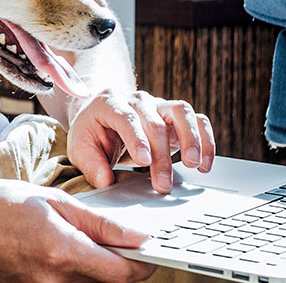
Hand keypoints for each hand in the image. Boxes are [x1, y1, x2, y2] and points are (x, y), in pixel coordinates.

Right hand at [0, 173, 156, 282]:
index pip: (121, 273)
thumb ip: (99, 223)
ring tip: (80, 247)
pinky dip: (70, 277)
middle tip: (120, 246)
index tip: (152, 254)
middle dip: (119, 268)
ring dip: (94, 273)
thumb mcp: (54, 201)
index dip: (144, 266)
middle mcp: (50, 281)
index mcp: (61, 251)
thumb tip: (137, 235)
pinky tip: (57, 256)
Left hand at [66, 89, 215, 193]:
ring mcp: (159, 105)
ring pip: (182, 111)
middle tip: (163, 184)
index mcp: (110, 102)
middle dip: (161, 155)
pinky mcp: (175, 116)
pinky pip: (197, 120)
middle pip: (155, 122)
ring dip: (191, 139)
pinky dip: (205, 139)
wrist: (102, 117)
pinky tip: (205, 163)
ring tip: (194, 165)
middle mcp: (138, 100)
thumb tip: (105, 181)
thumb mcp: (80, 147)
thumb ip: (90, 164)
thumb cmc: (92, 132)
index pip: (126, 117)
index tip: (144, 161)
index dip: (136, 138)